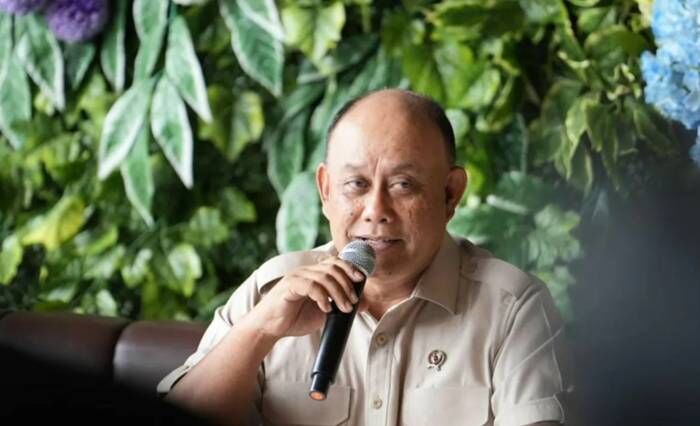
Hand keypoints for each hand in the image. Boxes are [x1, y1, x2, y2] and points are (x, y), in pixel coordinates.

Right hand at [239, 256, 365, 339]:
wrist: (271, 327)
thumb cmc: (296, 318)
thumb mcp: (324, 312)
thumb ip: (341, 305)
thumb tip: (364, 304)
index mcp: (314, 273)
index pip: (335, 262)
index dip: (350, 268)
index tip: (361, 279)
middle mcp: (306, 271)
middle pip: (332, 268)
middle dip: (346, 285)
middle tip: (353, 302)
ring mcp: (297, 276)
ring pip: (324, 277)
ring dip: (338, 293)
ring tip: (344, 309)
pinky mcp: (289, 286)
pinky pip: (310, 286)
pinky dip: (322, 296)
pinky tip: (326, 308)